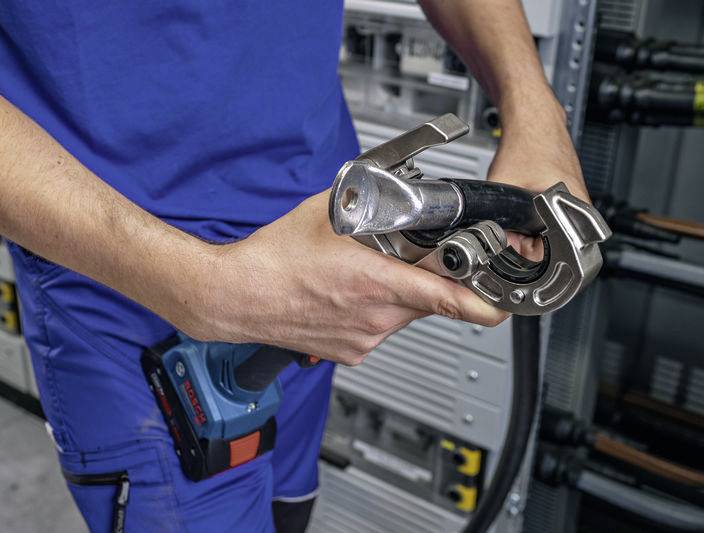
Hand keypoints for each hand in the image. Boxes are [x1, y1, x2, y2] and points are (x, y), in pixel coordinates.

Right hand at [173, 191, 507, 365]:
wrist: (237, 296)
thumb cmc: (274, 258)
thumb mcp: (329, 214)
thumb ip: (372, 204)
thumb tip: (398, 189)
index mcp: (376, 282)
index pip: (450, 300)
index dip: (485, 303)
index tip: (504, 302)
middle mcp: (376, 318)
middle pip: (428, 301)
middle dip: (426, 279)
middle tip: (401, 259)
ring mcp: (363, 339)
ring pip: (404, 315)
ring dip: (397, 295)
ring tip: (361, 275)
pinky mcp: (350, 352)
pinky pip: (379, 330)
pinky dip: (374, 313)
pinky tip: (346, 295)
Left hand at [487, 97, 590, 258]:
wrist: (534, 118)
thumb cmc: (528, 141)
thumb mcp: (503, 184)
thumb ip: (496, 216)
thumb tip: (490, 242)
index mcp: (574, 206)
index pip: (552, 252)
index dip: (524, 252)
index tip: (509, 242)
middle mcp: (581, 206)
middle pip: (550, 246)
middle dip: (525, 242)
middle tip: (509, 226)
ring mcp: (576, 202)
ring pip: (549, 234)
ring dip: (528, 231)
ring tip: (516, 212)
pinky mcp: (569, 198)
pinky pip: (550, 222)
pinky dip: (533, 220)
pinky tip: (523, 207)